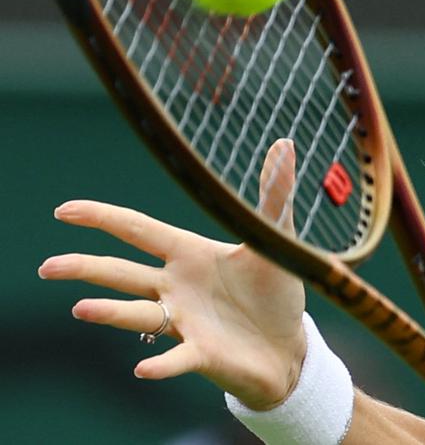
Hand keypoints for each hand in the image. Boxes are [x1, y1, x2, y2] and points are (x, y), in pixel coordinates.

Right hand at [38, 139, 307, 409]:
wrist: (288, 346)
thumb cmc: (274, 293)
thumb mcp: (275, 241)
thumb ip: (273, 196)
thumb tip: (284, 144)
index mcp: (190, 255)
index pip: (138, 231)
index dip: (103, 218)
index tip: (65, 211)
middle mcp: (177, 287)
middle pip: (122, 274)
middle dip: (85, 267)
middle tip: (47, 266)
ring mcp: (184, 322)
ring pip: (137, 314)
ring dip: (110, 312)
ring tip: (81, 308)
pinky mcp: (201, 354)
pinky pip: (175, 358)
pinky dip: (159, 363)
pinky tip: (143, 369)